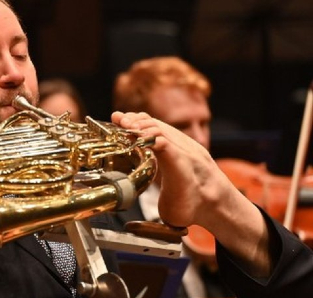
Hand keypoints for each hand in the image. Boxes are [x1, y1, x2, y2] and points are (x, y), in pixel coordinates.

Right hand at [112, 111, 271, 275]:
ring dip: (141, 121)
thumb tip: (136, 216)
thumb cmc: (193, 209)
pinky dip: (148, 124)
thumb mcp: (173, 212)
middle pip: (160, 129)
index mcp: (184, 170)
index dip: (144, 136)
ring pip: (163, 127)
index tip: (125, 130)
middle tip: (118, 121)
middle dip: (137, 124)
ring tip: (122, 118)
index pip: (164, 144)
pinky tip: (135, 123)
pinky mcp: (186, 144)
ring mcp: (189, 146)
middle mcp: (189, 153)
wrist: (218, 204)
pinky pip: (166, 129)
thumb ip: (158, 207)